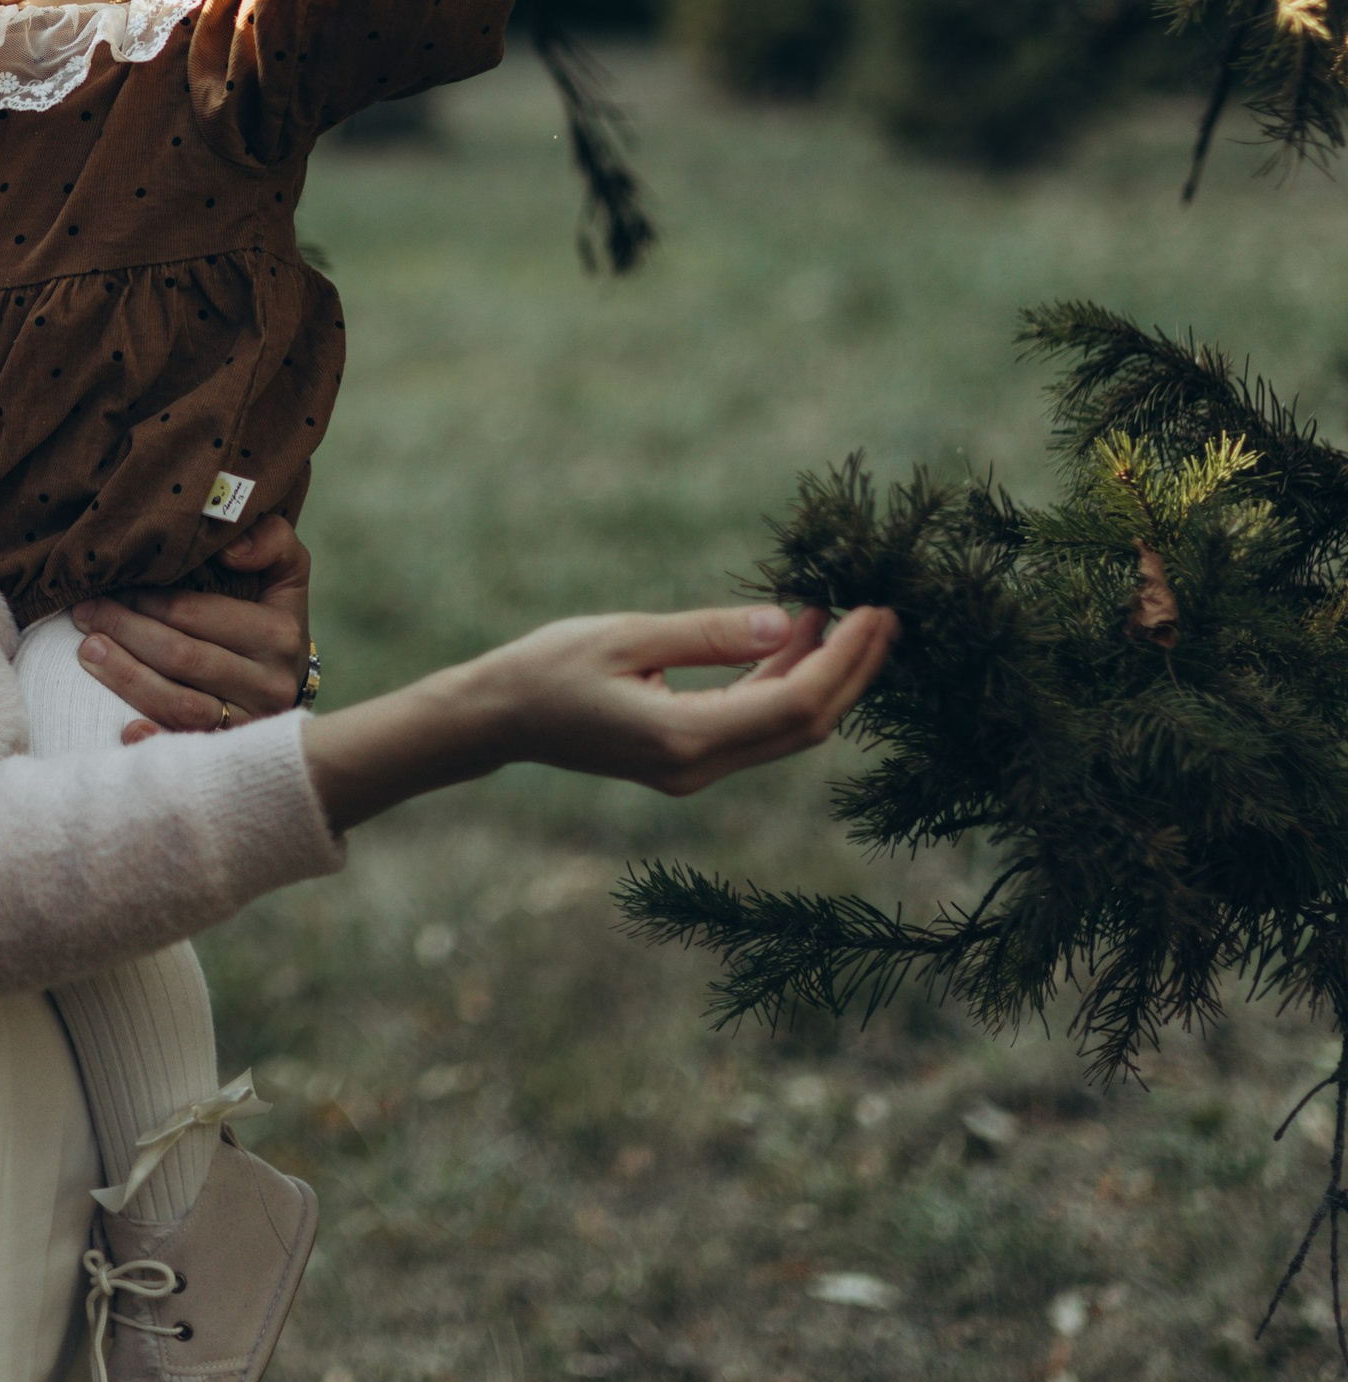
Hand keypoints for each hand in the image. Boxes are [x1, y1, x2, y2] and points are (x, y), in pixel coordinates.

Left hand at [70, 511, 311, 743]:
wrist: (286, 679)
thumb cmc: (270, 614)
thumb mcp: (284, 571)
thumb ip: (270, 540)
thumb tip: (230, 548)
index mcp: (279, 634)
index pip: (197, 616)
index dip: (147, 601)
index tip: (110, 586)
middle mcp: (269, 684)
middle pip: (183, 659)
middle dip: (125, 632)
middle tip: (84, 614)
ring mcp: (250, 724)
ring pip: (180, 705)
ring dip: (126, 678)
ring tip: (87, 651)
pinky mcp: (230, 751)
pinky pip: (187, 748)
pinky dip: (155, 739)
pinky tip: (124, 728)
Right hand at [299, 601, 895, 831]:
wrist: (497, 718)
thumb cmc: (547, 668)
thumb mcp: (626, 636)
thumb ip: (708, 634)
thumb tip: (786, 622)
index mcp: (684, 738)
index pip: (794, 703)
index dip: (845, 661)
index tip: (875, 612)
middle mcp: (698, 766)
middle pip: (804, 726)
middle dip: (853, 672)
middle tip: (884, 614)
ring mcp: (693, 770)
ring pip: (784, 728)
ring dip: (822, 676)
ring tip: (845, 615)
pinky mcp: (685, 758)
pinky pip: (755, 724)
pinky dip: (784, 684)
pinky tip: (794, 639)